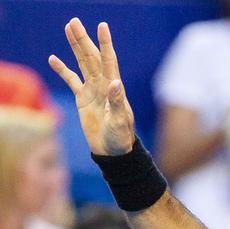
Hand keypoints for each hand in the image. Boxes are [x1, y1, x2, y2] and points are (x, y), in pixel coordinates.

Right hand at [48, 19, 135, 155]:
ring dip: (75, 47)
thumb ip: (117, 102)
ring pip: (82, 64)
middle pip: (92, 57)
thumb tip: (116, 83)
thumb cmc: (120, 137)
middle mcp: (103, 85)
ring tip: (68, 29)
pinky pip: (71, 80)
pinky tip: (53, 58)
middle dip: (84, 40)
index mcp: (113, 88)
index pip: (109, 61)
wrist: (113, 151)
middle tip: (74, 21)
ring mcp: (93, 90)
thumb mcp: (119, 121)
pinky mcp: (83, 98)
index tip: (102, 26)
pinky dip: (63, 70)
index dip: (105, 43)